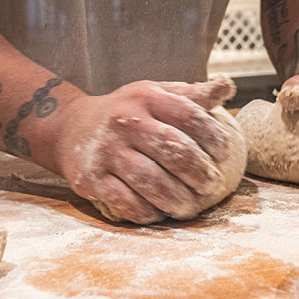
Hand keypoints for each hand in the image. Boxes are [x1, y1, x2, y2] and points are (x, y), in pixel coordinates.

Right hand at [55, 76, 236, 223]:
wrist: (70, 127)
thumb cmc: (124, 112)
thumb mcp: (154, 95)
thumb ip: (191, 95)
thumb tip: (228, 85)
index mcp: (146, 97)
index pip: (189, 116)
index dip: (213, 138)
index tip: (222, 155)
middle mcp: (124, 121)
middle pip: (174, 151)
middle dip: (199, 174)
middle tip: (212, 187)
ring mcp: (106, 151)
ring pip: (152, 182)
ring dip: (178, 200)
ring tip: (190, 207)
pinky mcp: (91, 179)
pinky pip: (126, 203)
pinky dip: (148, 212)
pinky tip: (159, 213)